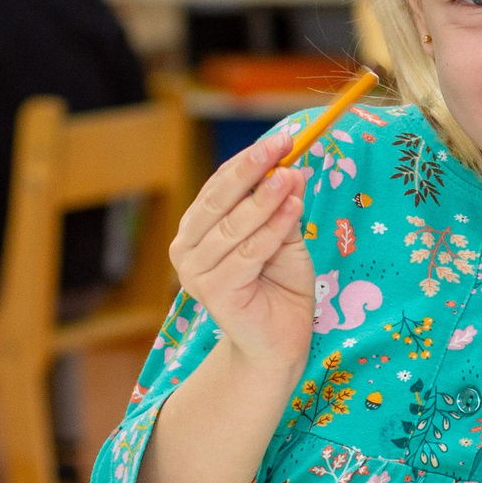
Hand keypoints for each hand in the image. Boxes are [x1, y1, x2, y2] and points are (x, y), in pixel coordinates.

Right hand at [168, 129, 314, 375]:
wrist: (278, 343)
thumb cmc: (278, 288)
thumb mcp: (284, 238)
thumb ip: (281, 208)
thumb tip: (291, 169)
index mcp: (196, 231)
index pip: (218, 187)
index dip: (248, 161)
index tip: (282, 139)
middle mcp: (187, 250)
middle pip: (219, 200)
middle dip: (252, 169)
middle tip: (282, 145)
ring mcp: (195, 273)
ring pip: (235, 227)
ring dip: (265, 199)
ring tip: (291, 176)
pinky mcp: (214, 293)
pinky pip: (248, 253)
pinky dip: (273, 229)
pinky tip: (294, 208)